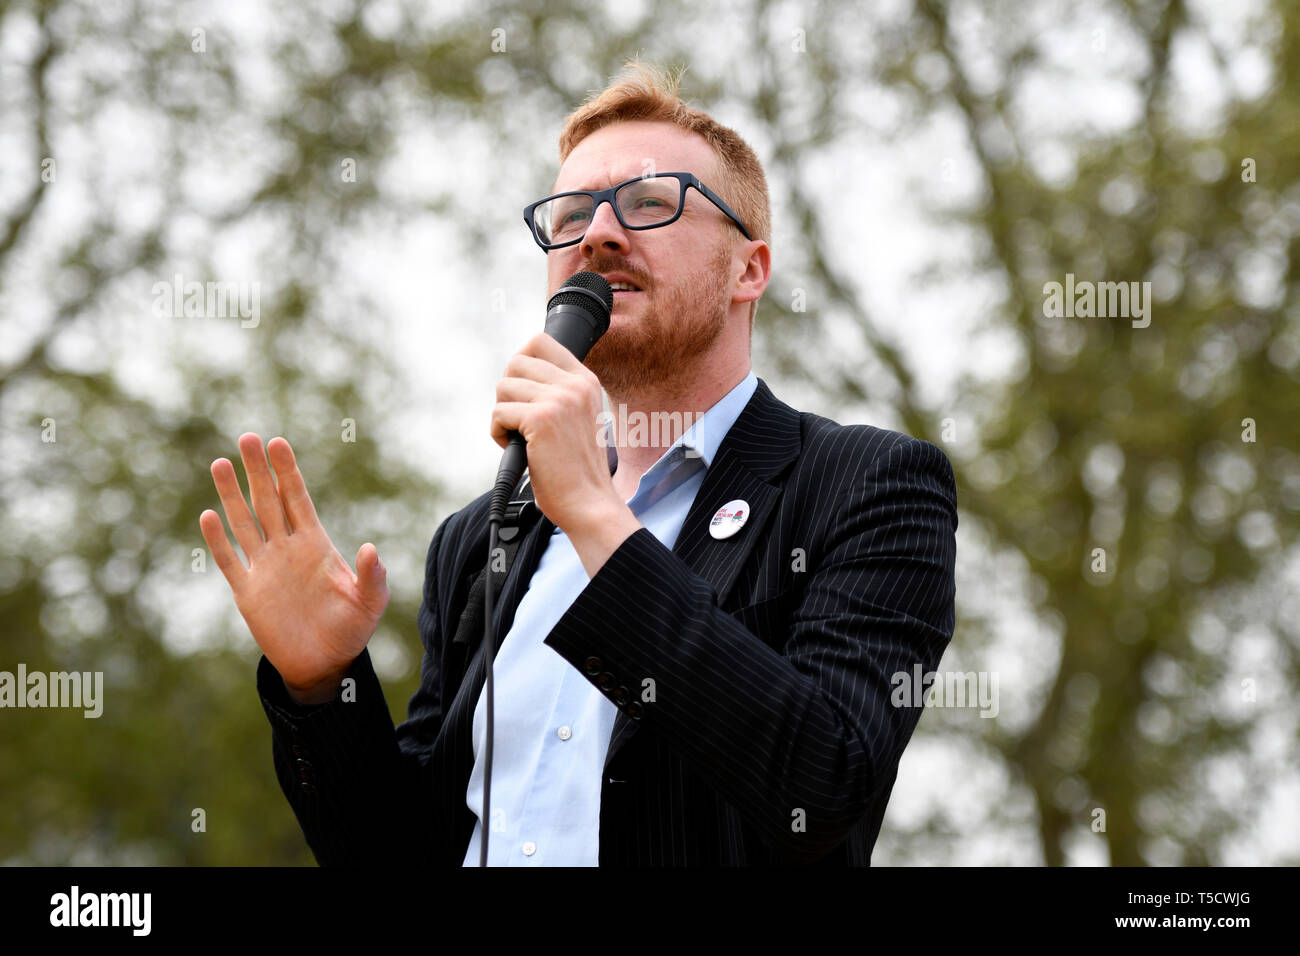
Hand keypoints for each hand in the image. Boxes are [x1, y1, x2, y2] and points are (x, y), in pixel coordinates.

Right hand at [199, 434, 388, 704]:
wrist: (324, 664)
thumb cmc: (352, 629)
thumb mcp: (370, 602)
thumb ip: (372, 576)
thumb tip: (371, 549)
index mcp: (316, 545)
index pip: (298, 499)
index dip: (287, 472)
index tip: (278, 442)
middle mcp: (287, 549)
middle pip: (268, 501)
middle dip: (258, 470)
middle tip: (247, 437)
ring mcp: (265, 568)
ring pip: (244, 523)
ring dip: (232, 495)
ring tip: (221, 463)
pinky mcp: (248, 593)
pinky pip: (229, 561)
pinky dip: (218, 540)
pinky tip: (208, 515)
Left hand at [491, 334, 640, 576]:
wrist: (589, 502)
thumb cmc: (577, 469)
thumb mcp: (578, 418)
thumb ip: (557, 393)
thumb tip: (516, 374)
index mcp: (585, 381)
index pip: (540, 342)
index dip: (520, 365)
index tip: (521, 392)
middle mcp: (574, 385)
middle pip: (516, 362)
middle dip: (508, 392)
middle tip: (518, 420)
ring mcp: (559, 400)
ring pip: (503, 386)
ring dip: (502, 414)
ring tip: (518, 437)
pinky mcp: (541, 419)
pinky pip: (499, 412)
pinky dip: (497, 433)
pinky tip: (514, 448)